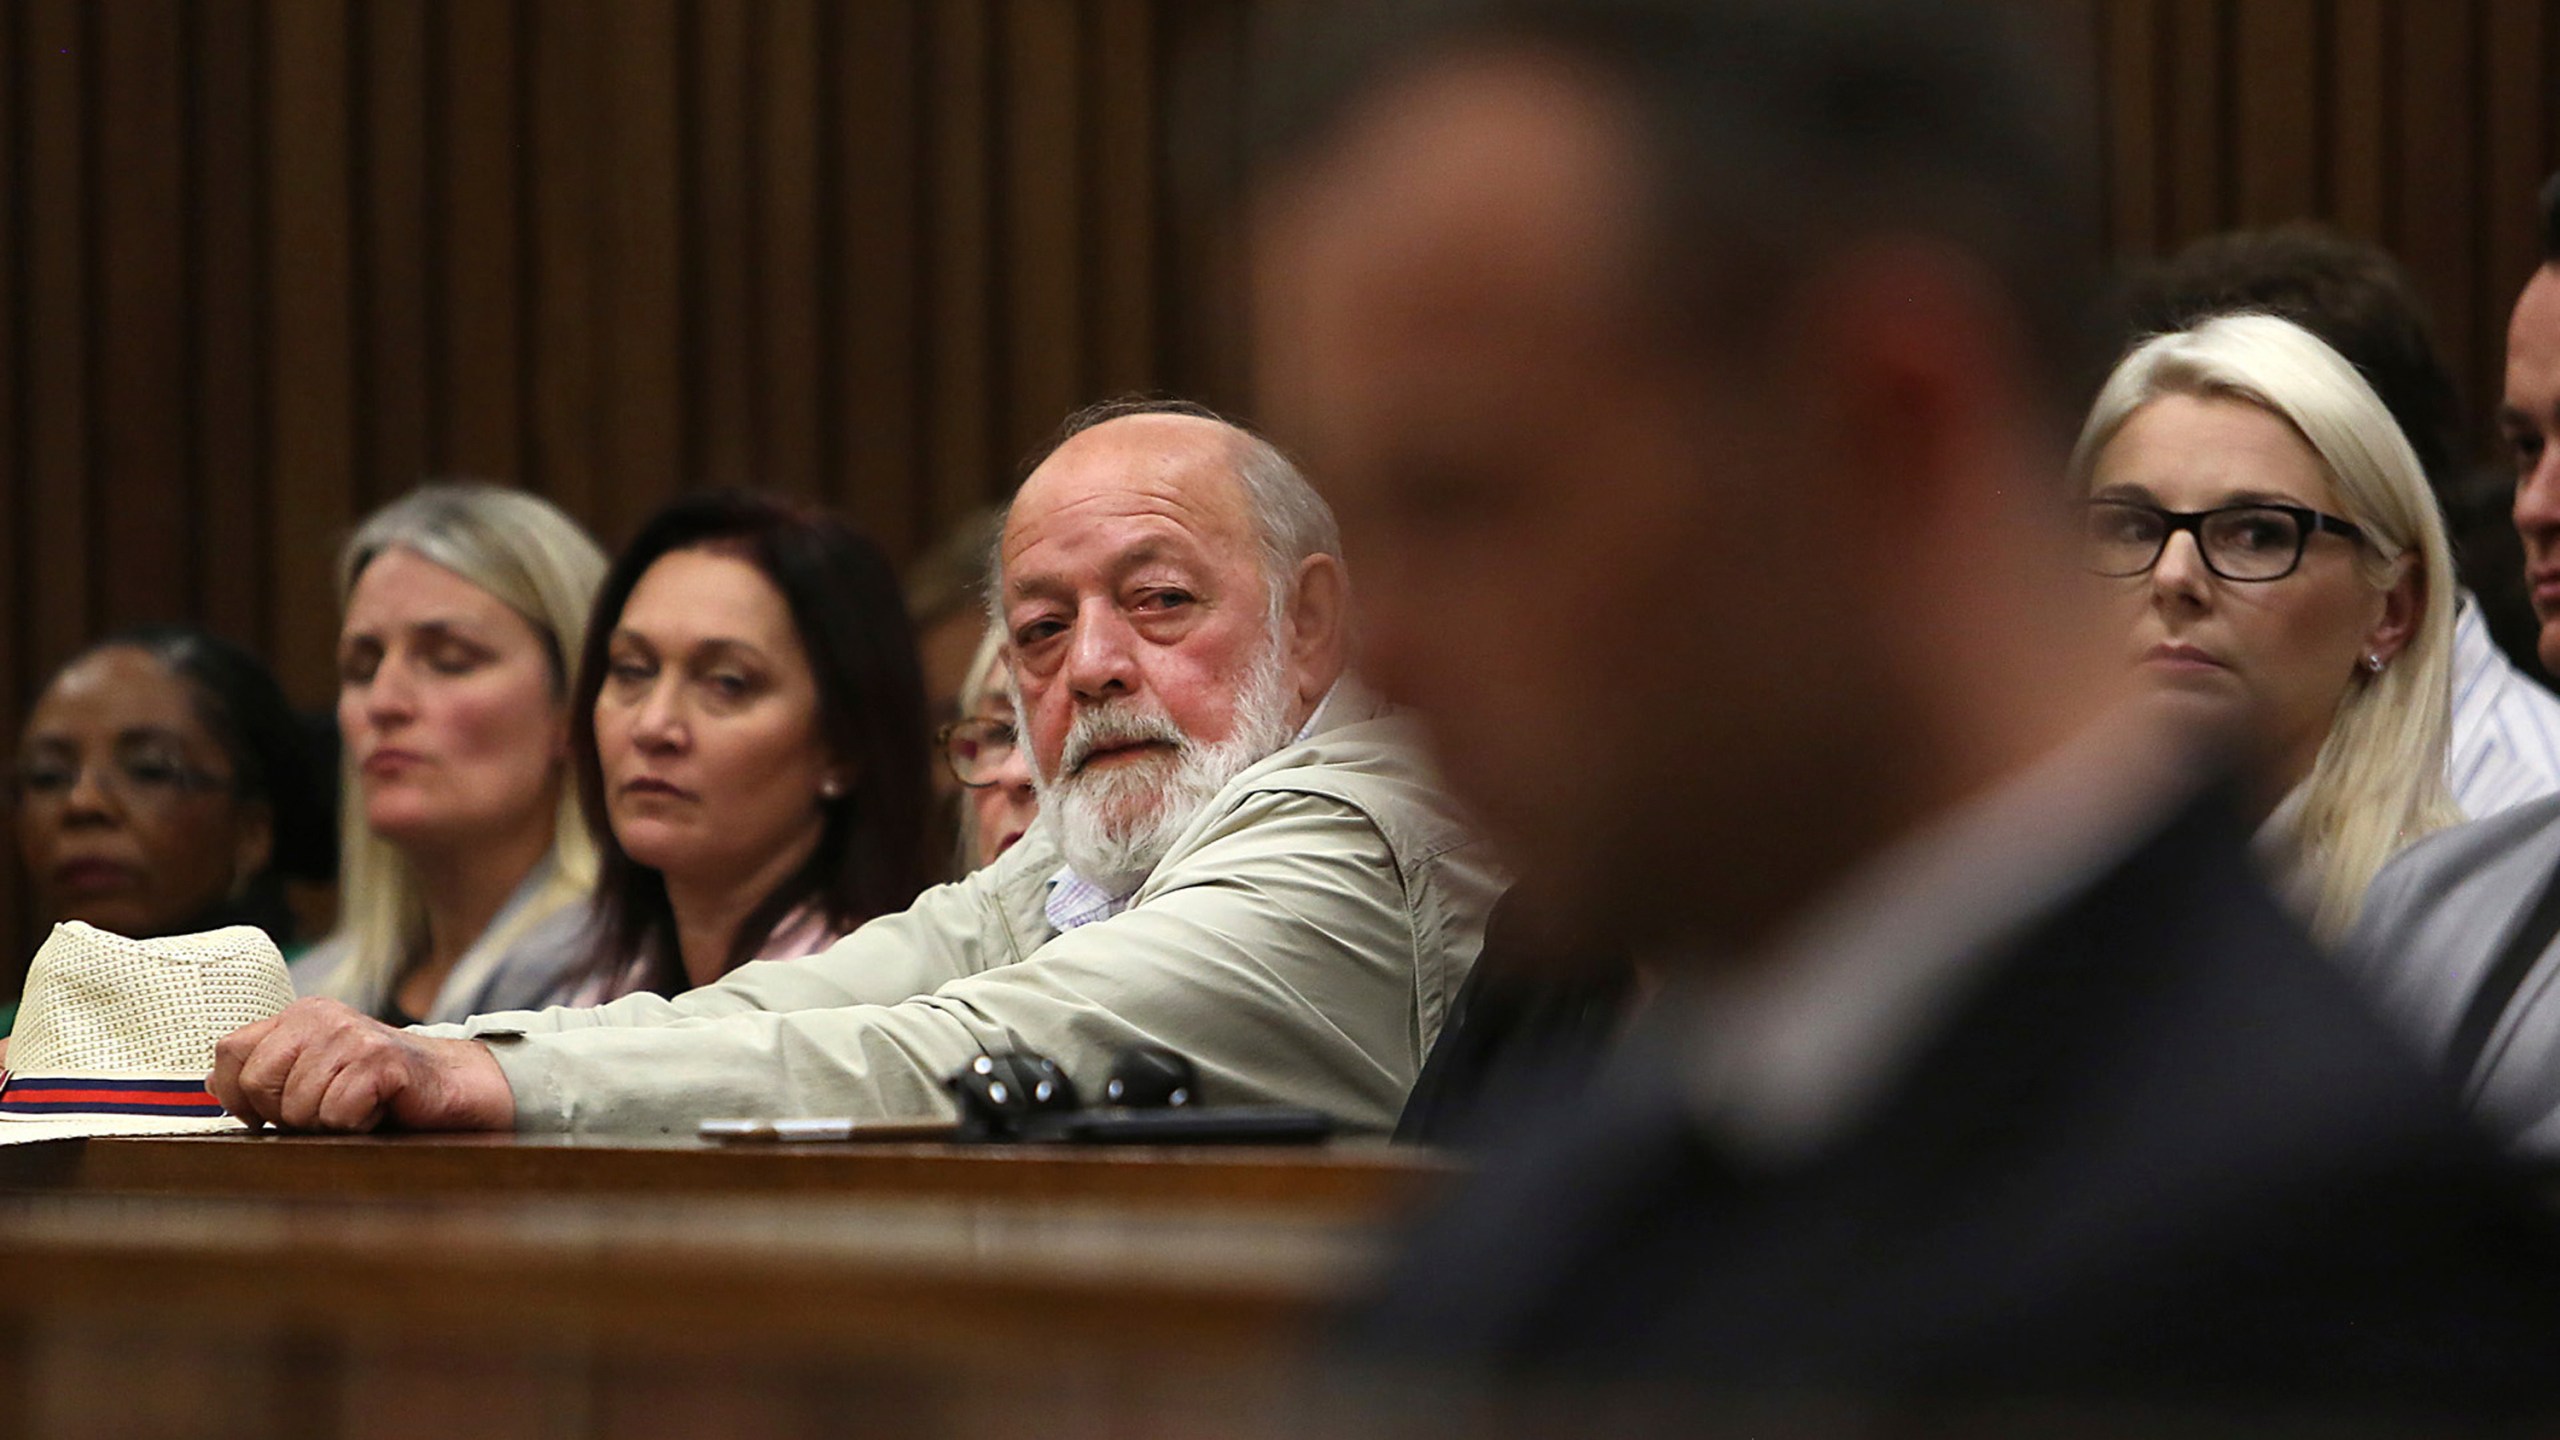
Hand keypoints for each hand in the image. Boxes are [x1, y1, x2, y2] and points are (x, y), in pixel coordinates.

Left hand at [207, 998, 515, 1132]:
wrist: (451, 1084)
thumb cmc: (378, 1087)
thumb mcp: (315, 1074)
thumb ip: (267, 1073)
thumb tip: (210, 1083)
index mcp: (299, 1015)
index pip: (230, 1052)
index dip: (236, 1095)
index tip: (266, 1116)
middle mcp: (323, 1016)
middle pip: (258, 1082)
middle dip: (287, 1113)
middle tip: (326, 1110)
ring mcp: (352, 1035)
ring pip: (299, 1105)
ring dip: (328, 1123)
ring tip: (358, 1108)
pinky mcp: (382, 1060)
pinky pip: (338, 1112)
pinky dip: (357, 1125)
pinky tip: (378, 1111)